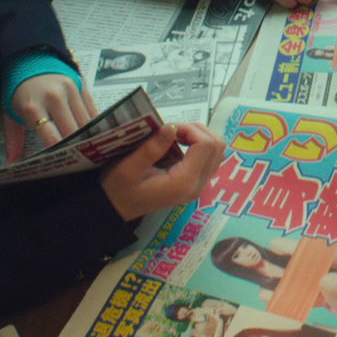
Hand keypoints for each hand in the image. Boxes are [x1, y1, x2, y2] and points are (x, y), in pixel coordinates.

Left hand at [3, 73, 94, 162]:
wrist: (29, 59)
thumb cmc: (18, 91)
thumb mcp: (11, 115)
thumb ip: (13, 141)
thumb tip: (12, 165)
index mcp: (33, 107)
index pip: (52, 138)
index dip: (60, 154)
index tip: (64, 166)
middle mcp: (55, 97)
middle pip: (73, 131)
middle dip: (78, 149)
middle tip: (80, 163)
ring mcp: (71, 90)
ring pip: (87, 122)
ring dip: (88, 138)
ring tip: (90, 152)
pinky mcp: (82, 85)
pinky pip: (93, 110)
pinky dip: (95, 125)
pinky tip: (95, 135)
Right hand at [100, 122, 224, 221]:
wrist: (118, 209)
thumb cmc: (120, 189)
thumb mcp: (129, 168)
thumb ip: (152, 148)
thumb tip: (172, 127)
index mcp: (184, 182)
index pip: (205, 145)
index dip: (190, 129)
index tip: (169, 127)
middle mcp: (198, 185)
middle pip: (217, 147)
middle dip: (198, 131)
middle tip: (174, 130)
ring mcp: (199, 186)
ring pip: (218, 152)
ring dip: (200, 137)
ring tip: (177, 136)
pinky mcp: (196, 183)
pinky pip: (210, 159)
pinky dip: (200, 145)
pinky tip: (180, 144)